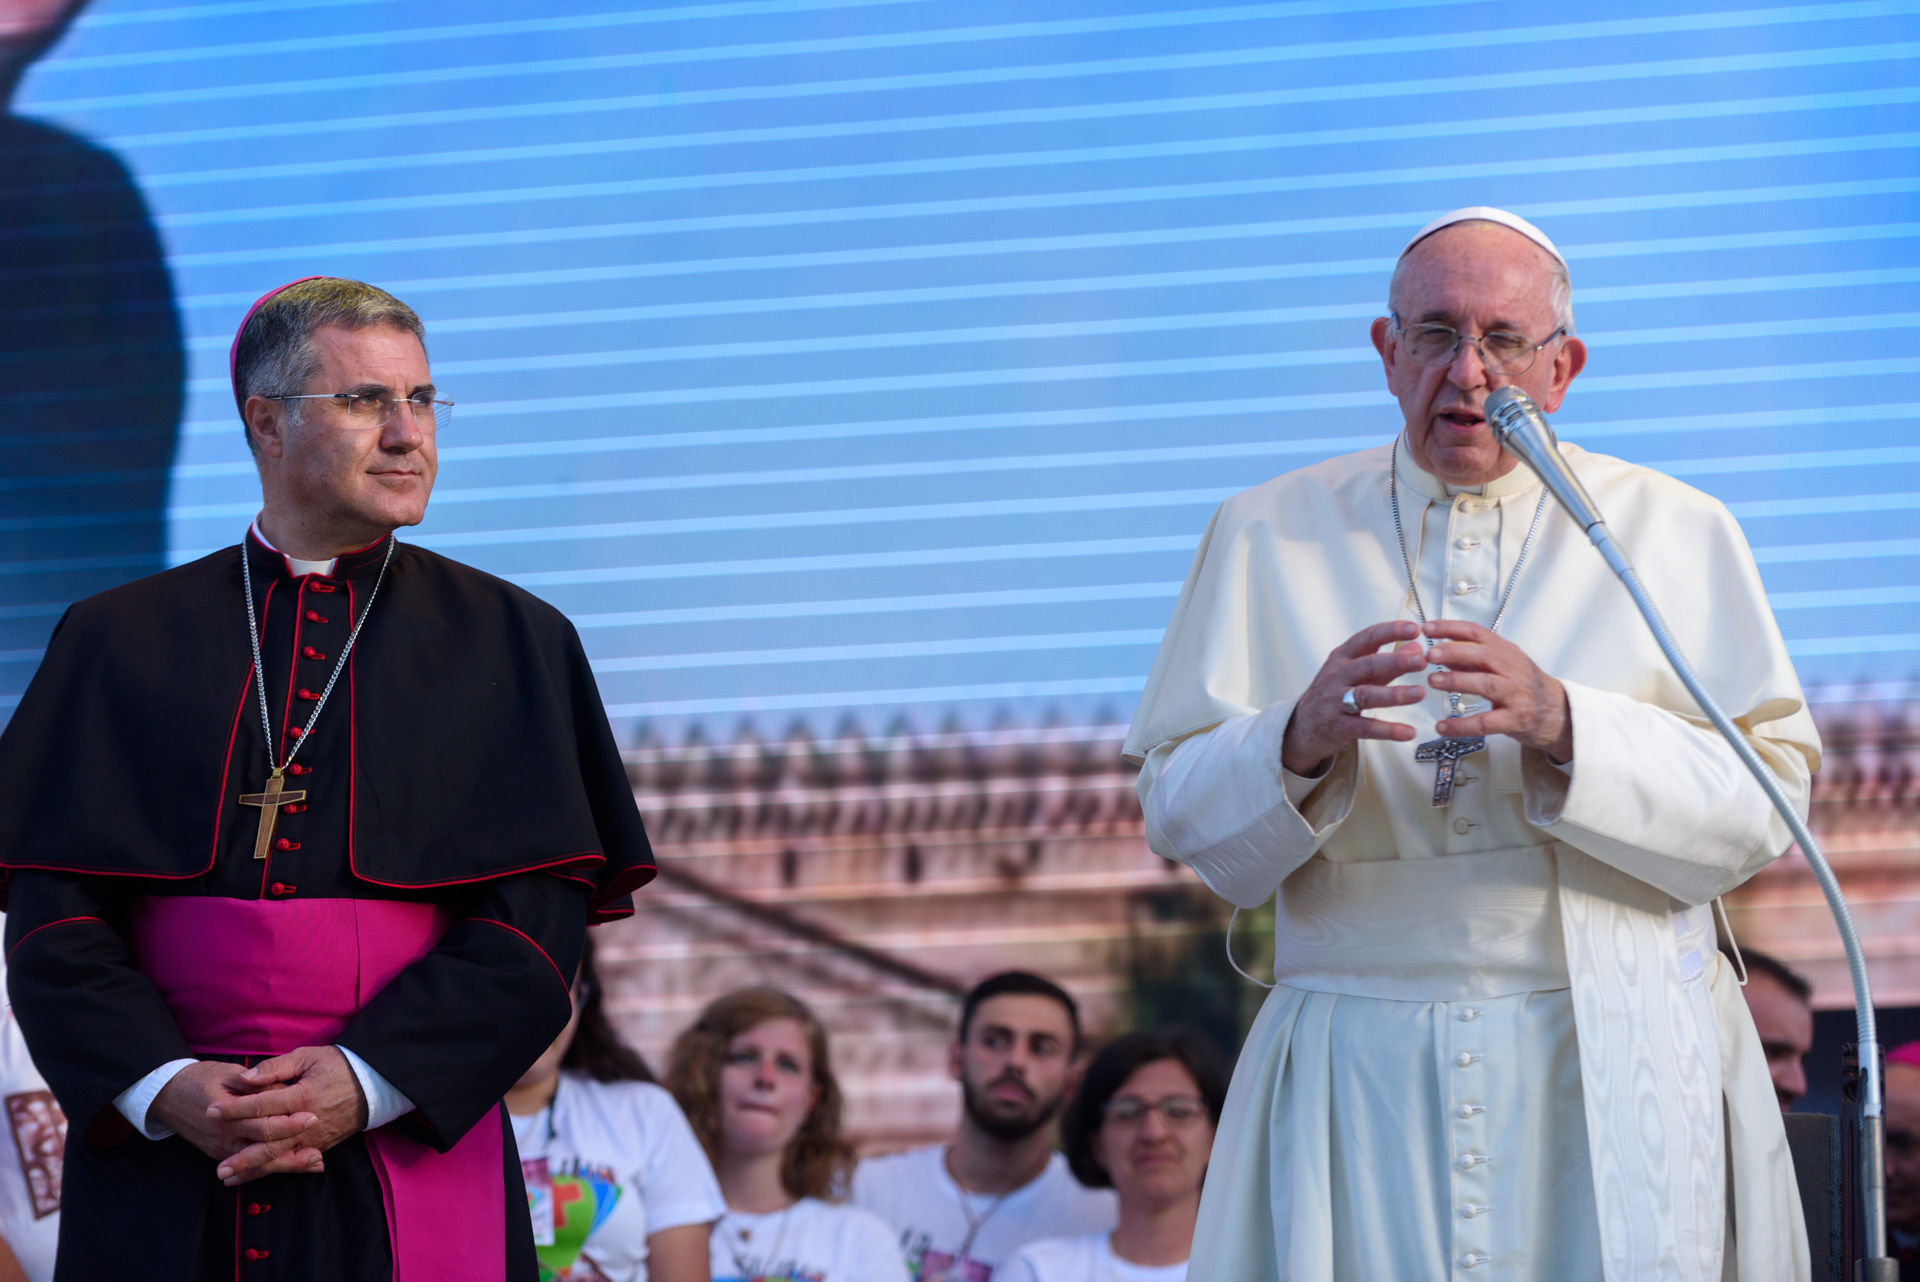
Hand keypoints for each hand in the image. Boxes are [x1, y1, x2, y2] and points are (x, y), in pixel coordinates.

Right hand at [148, 1060, 317, 1168]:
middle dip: (294, 1149)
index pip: (263, 1124)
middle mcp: (224, 1139)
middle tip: (321, 1148)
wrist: (168, 1095)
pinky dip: (273, 1167)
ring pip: (259, 1163)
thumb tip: (282, 1089)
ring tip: (316, 1162)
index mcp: (227, 1117)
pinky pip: (250, 1165)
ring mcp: (222, 1150)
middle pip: (265, 1149)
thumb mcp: (228, 1074)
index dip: (289, 1122)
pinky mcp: (222, 1154)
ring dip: (288, 1164)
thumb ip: (255, 1084)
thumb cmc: (201, 1079)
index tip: (312, 1116)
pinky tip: (296, 1165)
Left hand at [208, 1046, 367, 1185]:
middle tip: (217, 1166)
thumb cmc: (338, 1066)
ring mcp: (314, 1138)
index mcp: (303, 1095)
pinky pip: (293, 1162)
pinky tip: (253, 1176)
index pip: (262, 1105)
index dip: (235, 1108)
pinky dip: (272, 1171)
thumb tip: (245, 1078)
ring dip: (253, 1170)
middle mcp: (307, 1122)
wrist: (373, 1085)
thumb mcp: (308, 1057)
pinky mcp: (320, 1146)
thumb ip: (274, 1068)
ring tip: (228, 1177)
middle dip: (241, 1155)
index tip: (211, 1111)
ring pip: (279, 1158)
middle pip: (269, 1143)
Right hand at [1280, 621, 1427, 775]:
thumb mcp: (1356, 673)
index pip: (1367, 638)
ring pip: (1365, 695)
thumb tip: (1416, 646)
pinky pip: (1365, 728)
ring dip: (1394, 694)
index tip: (1415, 629)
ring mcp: (1335, 701)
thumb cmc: (1333, 694)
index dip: (1391, 632)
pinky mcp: (1338, 726)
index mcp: (1343, 657)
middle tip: (1421, 661)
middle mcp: (1337, 676)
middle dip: (1395, 661)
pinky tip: (1408, 732)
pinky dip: (1387, 730)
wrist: (1302, 726)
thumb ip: (1387, 662)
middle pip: (1367, 665)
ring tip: (1419, 693)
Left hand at [1424, 620, 1572, 761]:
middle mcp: (1512, 670)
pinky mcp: (1515, 720)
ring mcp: (1515, 695)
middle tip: (1430, 654)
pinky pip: (1485, 722)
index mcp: (1506, 652)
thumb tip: (1440, 652)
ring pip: (1486, 684)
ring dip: (1457, 681)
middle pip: (1483, 655)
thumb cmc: (1525, 686)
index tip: (1428, 628)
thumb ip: (1473, 659)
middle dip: (1454, 652)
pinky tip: (1442, 726)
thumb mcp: (1503, 665)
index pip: (1477, 633)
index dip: (1452, 628)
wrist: (1559, 713)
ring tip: (1433, 681)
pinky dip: (1462, 726)